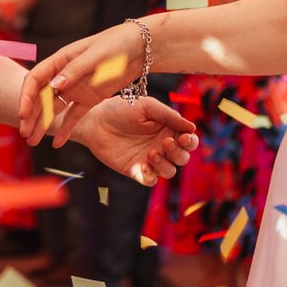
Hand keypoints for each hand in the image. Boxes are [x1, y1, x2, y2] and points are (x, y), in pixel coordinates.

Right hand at [18, 20, 144, 146]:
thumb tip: (54, 84)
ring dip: (42, 124)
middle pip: (41, 97)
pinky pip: (74, 116)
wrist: (141, 48)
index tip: (23, 115)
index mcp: (61, 60)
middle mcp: (64, 75)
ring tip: (33, 142)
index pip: (35, 80)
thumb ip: (75, 70)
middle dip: (31, 116)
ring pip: (53, 109)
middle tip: (25, 135)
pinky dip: (65, 129)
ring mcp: (76, 88)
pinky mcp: (89, 99)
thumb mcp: (96, 55)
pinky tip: (57, 144)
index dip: (26, 97)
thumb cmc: (116, 44)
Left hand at [74, 95, 196, 185]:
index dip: (191, 142)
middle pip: (182, 158)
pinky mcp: (136, 170)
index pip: (189, 141)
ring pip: (169, 171)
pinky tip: (144, 165)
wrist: (95, 120)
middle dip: (178, 153)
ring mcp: (149, 159)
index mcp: (168, 129)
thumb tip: (192, 127)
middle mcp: (162, 146)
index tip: (184, 137)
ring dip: (165, 165)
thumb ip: (169, 116)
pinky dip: (151, 176)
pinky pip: (150, 180)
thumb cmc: (121, 108)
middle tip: (165, 143)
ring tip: (151, 152)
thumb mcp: (147, 106)